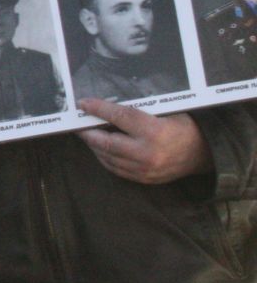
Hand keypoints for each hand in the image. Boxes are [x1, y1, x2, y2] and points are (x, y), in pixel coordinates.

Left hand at [77, 99, 210, 183]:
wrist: (203, 153)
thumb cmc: (182, 127)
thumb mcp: (164, 112)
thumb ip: (137, 111)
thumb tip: (106, 105)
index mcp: (154, 132)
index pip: (119, 116)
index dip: (98, 108)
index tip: (84, 103)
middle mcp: (147, 153)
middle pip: (107, 142)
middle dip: (89, 131)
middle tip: (78, 123)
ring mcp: (145, 169)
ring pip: (108, 157)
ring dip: (94, 145)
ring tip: (87, 134)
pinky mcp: (144, 179)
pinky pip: (115, 168)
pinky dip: (104, 157)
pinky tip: (100, 148)